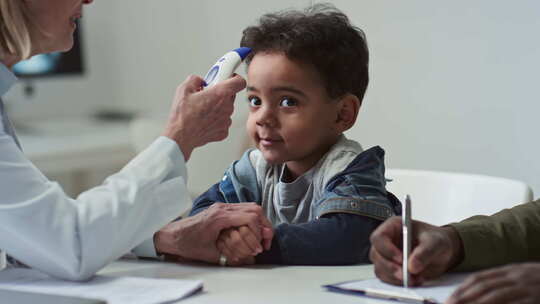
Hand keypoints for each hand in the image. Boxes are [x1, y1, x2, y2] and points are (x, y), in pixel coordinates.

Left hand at [154, 203, 272, 263]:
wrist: (171, 235)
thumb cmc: (187, 243)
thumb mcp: (210, 254)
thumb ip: (231, 254)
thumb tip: (251, 257)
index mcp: (220, 217)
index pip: (250, 216)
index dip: (260, 231)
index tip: (261, 246)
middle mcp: (223, 208)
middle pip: (254, 208)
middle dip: (264, 225)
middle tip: (266, 240)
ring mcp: (222, 206)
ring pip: (250, 207)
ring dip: (258, 221)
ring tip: (260, 237)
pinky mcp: (221, 209)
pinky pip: (242, 209)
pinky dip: (250, 219)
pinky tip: (250, 231)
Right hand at [162, 74, 245, 159]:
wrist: (180, 137)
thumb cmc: (182, 116)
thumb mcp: (184, 89)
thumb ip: (195, 79)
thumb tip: (199, 80)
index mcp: (220, 94)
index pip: (239, 82)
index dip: (234, 78)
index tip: (228, 77)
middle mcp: (227, 107)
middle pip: (231, 95)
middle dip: (220, 93)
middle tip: (208, 94)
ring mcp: (226, 120)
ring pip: (226, 109)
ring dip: (218, 107)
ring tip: (202, 110)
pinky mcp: (224, 131)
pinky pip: (223, 121)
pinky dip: (216, 120)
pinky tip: (204, 120)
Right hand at [369, 216, 463, 285]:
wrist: (442, 253)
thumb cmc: (436, 240)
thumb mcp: (435, 242)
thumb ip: (425, 252)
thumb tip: (412, 265)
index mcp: (393, 227)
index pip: (379, 237)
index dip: (387, 249)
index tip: (401, 260)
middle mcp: (386, 241)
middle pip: (376, 255)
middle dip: (390, 267)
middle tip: (405, 275)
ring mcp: (386, 256)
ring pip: (380, 269)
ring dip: (395, 277)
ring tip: (414, 278)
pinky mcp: (390, 269)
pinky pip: (386, 278)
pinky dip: (398, 282)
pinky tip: (413, 280)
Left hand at [446, 263, 539, 303]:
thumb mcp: (523, 278)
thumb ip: (504, 284)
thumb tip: (478, 294)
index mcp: (512, 271)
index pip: (480, 278)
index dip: (463, 289)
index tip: (449, 298)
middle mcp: (518, 277)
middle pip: (484, 287)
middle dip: (464, 297)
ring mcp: (528, 288)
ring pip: (497, 296)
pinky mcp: (535, 300)